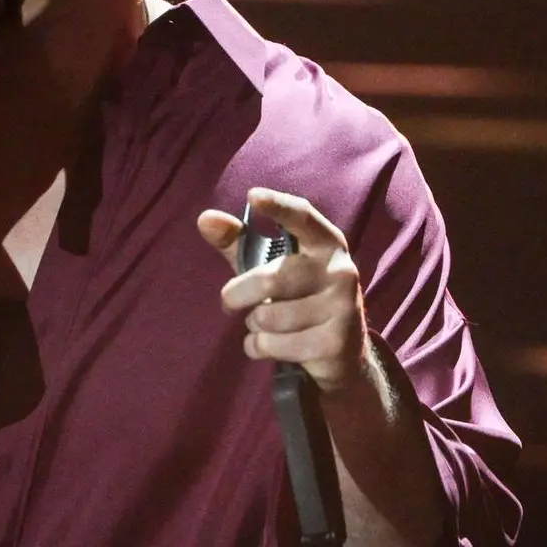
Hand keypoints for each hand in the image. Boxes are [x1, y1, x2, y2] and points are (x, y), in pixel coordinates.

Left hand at [197, 187, 367, 395]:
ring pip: (268, 318)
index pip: (303, 217)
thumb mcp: (269, 265)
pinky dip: (257, 347)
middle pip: (270, 280)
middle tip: (228, 302)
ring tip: (263, 324)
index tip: (252, 196)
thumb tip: (204, 219)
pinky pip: (273, 345)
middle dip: (237, 295)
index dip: (278, 206)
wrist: (340, 350)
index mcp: (326, 242)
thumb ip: (237, 242)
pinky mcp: (335, 343)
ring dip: (253, 324)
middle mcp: (340, 270)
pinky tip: (269, 345)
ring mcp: (342, 308)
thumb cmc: (296, 296)